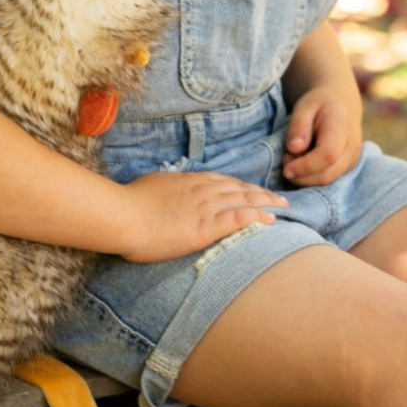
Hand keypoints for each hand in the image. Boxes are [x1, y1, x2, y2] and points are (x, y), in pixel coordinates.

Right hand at [118, 170, 287, 262]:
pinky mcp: (207, 226)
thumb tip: (169, 192)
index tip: (253, 189)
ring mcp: (206, 206)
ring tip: (283, 207)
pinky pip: (240, 218)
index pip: (222, 181)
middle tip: (279, 198)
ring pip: (245, 200)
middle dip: (261, 192)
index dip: (241, 186)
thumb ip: (166, 190)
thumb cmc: (129, 204)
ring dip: (267, 203)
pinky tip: (271, 220)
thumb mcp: (151, 188)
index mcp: (188, 181)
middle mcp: (202, 190)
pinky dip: (258, 217)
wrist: (124, 216)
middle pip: (239, 188)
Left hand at [282, 87, 361, 186]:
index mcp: (341, 128)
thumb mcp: (304, 106)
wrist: (342, 103)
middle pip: (328, 173)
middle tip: (285, 161)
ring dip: (306, 178)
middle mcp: (352, 146)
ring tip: (292, 160)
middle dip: (302, 176)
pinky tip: (303, 164)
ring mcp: (353, 158)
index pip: (327, 155)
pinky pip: (330, 179)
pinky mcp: (349, 166)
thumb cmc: (320, 103)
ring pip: (329, 180)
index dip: (305, 166)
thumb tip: (294, 149)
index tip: (286, 168)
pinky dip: (312, 177)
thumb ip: (299, 126)